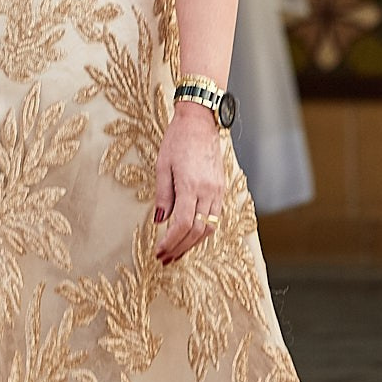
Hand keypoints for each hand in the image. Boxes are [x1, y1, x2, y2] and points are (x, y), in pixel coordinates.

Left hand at [152, 105, 224, 263]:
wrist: (201, 122)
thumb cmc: (178, 139)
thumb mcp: (163, 165)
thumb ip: (163, 195)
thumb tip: (159, 220)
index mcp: (191, 185)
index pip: (182, 224)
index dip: (171, 242)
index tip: (159, 252)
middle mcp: (208, 191)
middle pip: (197, 231)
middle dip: (180, 248)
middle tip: (165, 259)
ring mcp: (218, 191)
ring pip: (209, 228)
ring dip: (192, 243)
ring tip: (176, 252)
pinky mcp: (222, 188)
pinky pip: (215, 217)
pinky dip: (203, 231)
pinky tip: (191, 236)